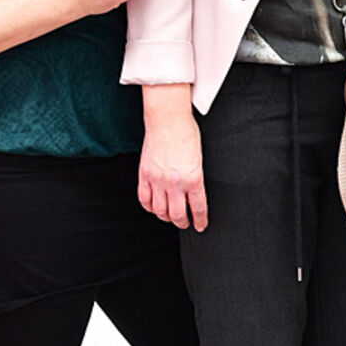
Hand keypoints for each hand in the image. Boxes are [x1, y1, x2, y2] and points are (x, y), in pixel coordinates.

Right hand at [139, 100, 207, 230]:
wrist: (168, 120)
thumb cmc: (187, 134)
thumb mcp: (199, 159)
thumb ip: (196, 178)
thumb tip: (194, 194)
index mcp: (193, 178)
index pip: (198, 208)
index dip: (200, 220)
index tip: (200, 225)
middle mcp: (175, 182)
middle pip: (177, 215)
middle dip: (183, 223)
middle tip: (185, 223)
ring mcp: (158, 180)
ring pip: (160, 211)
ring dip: (166, 217)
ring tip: (170, 216)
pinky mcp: (145, 175)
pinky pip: (144, 199)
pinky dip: (149, 207)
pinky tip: (154, 207)